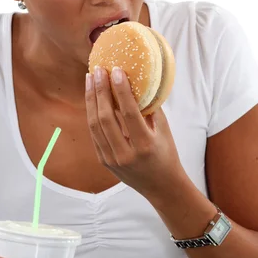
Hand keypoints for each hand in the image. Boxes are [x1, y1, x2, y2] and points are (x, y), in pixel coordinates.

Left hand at [85, 66, 184, 200]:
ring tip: (91, 79)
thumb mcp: (164, 131)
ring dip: (91, 99)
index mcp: (145, 145)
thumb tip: (138, 82)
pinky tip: (92, 98)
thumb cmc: (166, 155)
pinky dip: (92, 114)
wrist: (161, 187)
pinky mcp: (103, 161)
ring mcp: (112, 159)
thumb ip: (150, 109)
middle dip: (100, 91)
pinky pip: (94, 134)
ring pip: (94, 125)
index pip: (129, 113)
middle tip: (99, 70)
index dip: (121, 90)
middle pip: (105, 118)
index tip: (116, 71)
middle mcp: (125, 154)